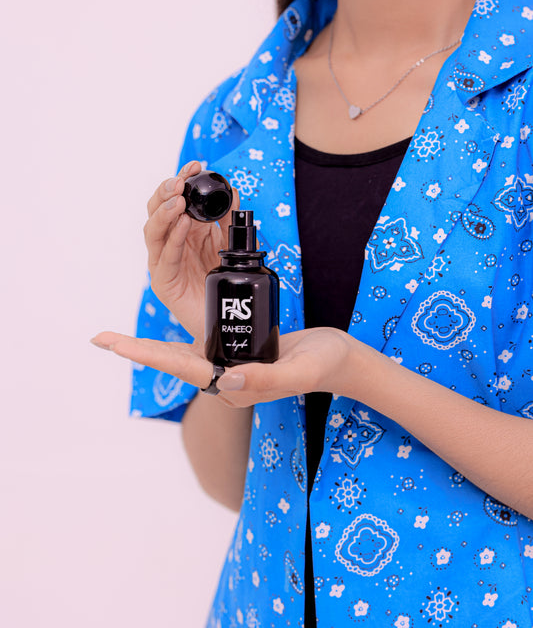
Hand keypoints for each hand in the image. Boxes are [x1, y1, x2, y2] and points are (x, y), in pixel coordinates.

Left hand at [90, 326, 354, 407]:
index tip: (113, 344)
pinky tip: (167, 331)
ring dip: (154, 346)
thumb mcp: (297, 368)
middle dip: (137, 351)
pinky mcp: (240, 350)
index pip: (181, 367)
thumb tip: (224, 380)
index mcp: (234, 383)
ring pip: (184, 355)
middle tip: (101, 338)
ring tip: (122, 338)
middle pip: (173, 362)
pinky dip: (181, 336)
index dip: (146, 354)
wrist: (339, 360)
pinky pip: (204, 343)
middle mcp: (226, 377)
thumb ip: (264, 377)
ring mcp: (232, 365)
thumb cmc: (322, 364)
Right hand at [144, 160, 238, 339]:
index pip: (174, 199)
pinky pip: (166, 257)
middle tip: (180, 181)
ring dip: (165, 213)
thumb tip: (233, 191)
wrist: (226, 318)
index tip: (195, 165)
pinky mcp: (163, 283)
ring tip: (180, 201)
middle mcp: (169, 244)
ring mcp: (164, 262)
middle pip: (156, 211)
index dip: (181, 180)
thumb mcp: (230, 243)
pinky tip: (183, 225)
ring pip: (153, 231)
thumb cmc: (223, 281)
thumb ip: (229, 219)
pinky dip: (174, 238)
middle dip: (166, 192)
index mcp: (183, 231)